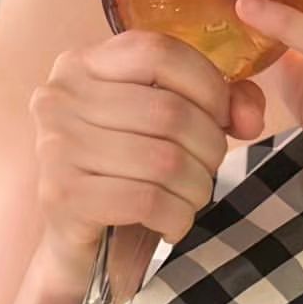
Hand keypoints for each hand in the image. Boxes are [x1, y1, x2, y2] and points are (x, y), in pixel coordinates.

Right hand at [29, 30, 266, 289]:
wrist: (81, 251)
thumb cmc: (132, 176)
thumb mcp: (175, 127)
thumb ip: (222, 102)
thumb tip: (248, 117)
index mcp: (83, 64)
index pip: (160, 52)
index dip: (208, 85)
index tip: (222, 118)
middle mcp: (59, 97)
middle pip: (169, 111)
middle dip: (209, 147)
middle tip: (208, 171)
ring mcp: (54, 146)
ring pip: (164, 160)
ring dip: (197, 187)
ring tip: (191, 199)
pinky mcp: (62, 196)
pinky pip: (146, 200)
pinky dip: (176, 217)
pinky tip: (173, 224)